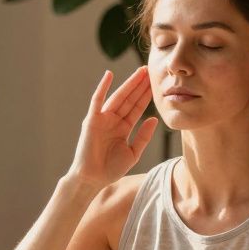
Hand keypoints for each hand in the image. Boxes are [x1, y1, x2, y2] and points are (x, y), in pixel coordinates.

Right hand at [67, 66, 157, 189]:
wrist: (93, 179)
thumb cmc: (111, 169)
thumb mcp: (133, 153)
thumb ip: (143, 136)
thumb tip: (154, 119)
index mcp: (123, 128)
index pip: (137, 108)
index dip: (146, 96)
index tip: (157, 84)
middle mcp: (113, 120)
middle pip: (129, 99)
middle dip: (140, 85)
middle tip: (150, 70)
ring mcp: (102, 119)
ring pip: (118, 97)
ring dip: (129, 84)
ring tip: (140, 72)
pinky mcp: (92, 120)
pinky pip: (97, 100)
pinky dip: (102, 87)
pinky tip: (109, 75)